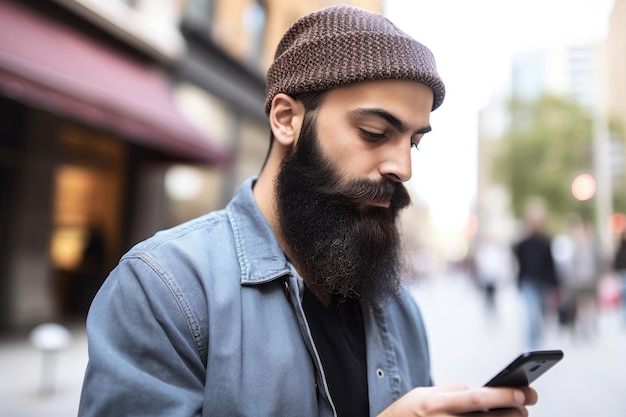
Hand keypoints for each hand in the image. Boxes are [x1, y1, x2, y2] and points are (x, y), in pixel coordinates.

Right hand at [377, 384, 537, 416]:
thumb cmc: (405, 414)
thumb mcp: (421, 395)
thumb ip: (449, 391)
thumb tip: (478, 390)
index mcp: (435, 405)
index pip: (476, 399)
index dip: (503, 395)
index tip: (524, 391)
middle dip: (513, 411)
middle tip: (527, 402)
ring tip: (517, 413)